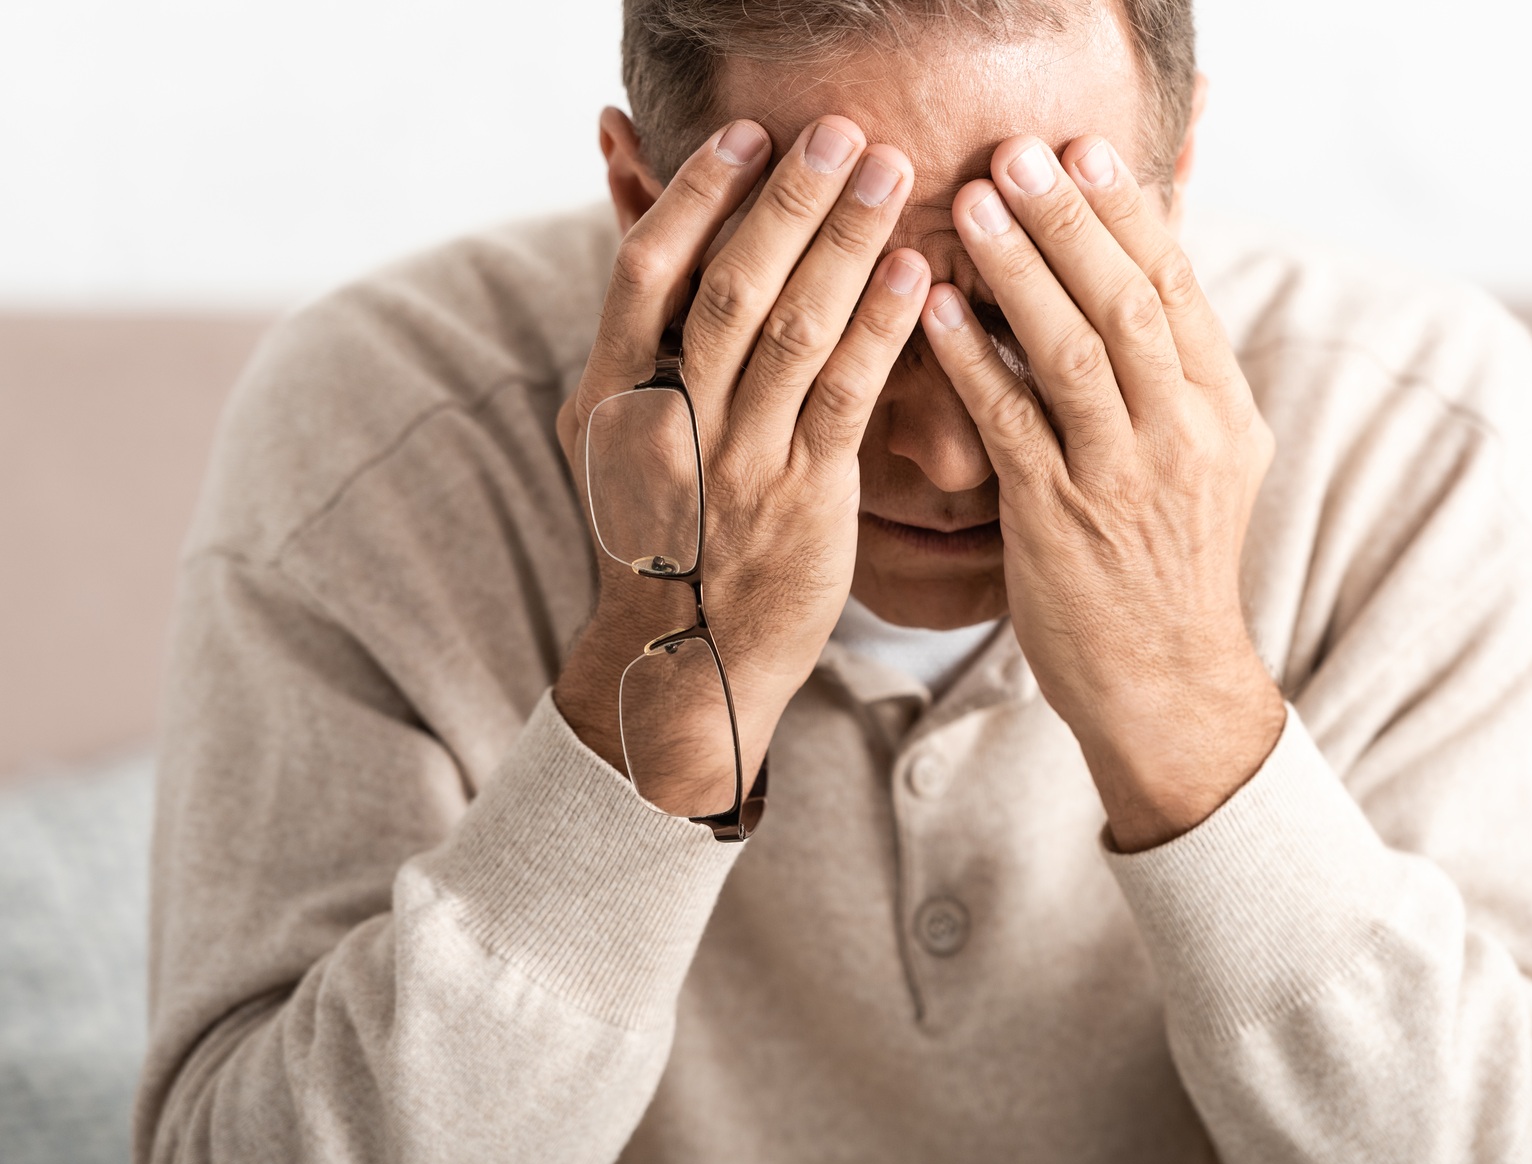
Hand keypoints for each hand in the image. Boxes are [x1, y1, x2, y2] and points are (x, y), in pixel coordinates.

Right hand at [553, 116, 929, 814]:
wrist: (685, 663)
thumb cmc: (665, 535)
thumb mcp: (621, 439)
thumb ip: (639, 345)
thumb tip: (649, 238)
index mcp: (612, 397)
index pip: (646, 271)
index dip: (697, 196)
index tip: (747, 136)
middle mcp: (668, 422)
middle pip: (730, 286)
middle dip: (790, 200)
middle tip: (843, 131)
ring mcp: (735, 464)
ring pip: (793, 331)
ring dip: (847, 243)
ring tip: (894, 174)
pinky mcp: (802, 502)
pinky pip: (845, 400)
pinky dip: (882, 330)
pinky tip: (919, 275)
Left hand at [920, 133, 1285, 851]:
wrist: (1167, 684)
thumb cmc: (1169, 568)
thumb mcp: (1207, 463)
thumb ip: (1175, 379)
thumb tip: (1136, 282)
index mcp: (1223, 411)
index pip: (1178, 288)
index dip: (1130, 213)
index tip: (1085, 151)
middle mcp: (1182, 435)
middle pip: (1129, 302)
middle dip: (1073, 221)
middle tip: (1020, 153)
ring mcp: (1122, 478)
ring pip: (1076, 352)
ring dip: (1022, 271)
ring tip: (975, 205)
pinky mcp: (1059, 519)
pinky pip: (1012, 422)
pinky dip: (974, 359)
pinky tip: (936, 309)